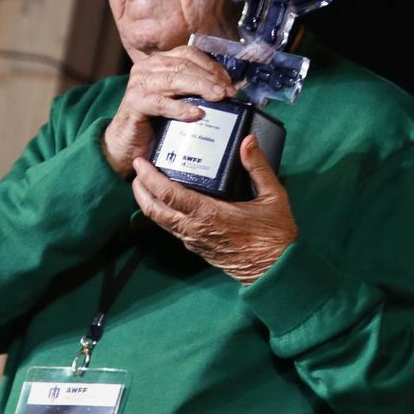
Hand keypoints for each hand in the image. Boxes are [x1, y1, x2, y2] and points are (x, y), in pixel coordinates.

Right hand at [101, 44, 233, 174]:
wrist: (125, 143)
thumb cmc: (155, 122)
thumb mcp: (178, 101)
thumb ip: (197, 91)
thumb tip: (231, 89)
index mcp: (159, 62)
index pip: (188, 54)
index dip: (211, 65)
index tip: (230, 82)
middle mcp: (147, 68)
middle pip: (184, 65)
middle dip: (210, 77)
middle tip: (229, 92)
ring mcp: (138, 84)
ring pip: (174, 79)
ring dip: (200, 87)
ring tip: (219, 97)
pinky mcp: (133, 103)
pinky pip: (161, 103)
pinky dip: (180, 108)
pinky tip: (197, 113)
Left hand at [130, 135, 296, 283]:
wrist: (275, 271)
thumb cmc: (275, 236)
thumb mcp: (273, 197)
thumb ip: (258, 167)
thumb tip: (248, 142)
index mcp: (209, 214)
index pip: (168, 194)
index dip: (150, 178)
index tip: (140, 163)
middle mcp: (195, 229)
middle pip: (155, 209)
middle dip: (141, 189)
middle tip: (137, 170)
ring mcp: (194, 241)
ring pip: (161, 221)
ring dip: (149, 202)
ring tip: (146, 183)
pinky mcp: (198, 248)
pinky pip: (173, 229)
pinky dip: (163, 213)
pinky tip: (169, 202)